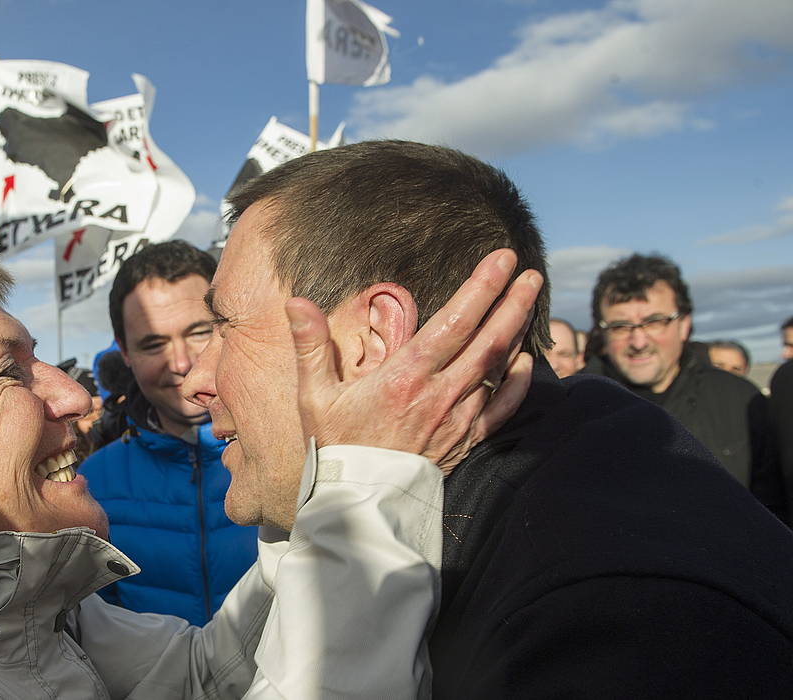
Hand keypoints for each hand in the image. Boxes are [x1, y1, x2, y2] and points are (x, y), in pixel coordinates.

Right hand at [285, 249, 540, 473]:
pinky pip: (503, 408)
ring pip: (498, 367)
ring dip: (516, 330)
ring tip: (529, 299)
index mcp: (405, 376)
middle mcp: (439, 394)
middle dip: (512, 301)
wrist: (359, 503)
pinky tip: (525, 360)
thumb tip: (295, 301)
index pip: (454, 322)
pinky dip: (518, 382)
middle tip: (532, 272)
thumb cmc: (335, 446)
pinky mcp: (465, 441)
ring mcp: (457, 418)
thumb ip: (310, 345)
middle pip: (487, 339)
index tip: (501, 259)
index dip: (482, 287)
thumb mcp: (313, 395)